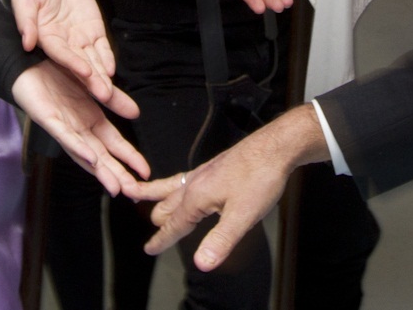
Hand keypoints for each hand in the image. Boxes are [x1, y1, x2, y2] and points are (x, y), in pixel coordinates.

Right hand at [11, 0, 120, 105]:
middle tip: (104, 94)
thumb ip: (26, 20)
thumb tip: (27, 43)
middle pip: (79, 63)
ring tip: (111, 91)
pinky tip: (112, 70)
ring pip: (93, 59)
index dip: (72, 63)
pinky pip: (101, 46)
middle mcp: (63, 43)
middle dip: (91, 79)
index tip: (85, 73)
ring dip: (101, 74)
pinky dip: (107, 57)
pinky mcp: (92, 29)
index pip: (61, 54)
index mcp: (45, 38)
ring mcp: (79, 38)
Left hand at [11, 62, 150, 197]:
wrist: (28, 64)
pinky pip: (64, 136)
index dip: (130, 159)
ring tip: (115, 186)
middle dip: (118, 174)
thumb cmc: (58, 77)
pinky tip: (91, 159)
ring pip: (84, 153)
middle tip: (135, 194)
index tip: (146, 174)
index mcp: (90, 122)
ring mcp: (64, 127)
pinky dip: (78, 148)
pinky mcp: (48, 119)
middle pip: (102, 156)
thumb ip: (115, 100)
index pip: (114, 145)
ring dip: (100, 170)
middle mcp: (78, 129)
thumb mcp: (94, 86)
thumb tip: (137, 114)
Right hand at [133, 106, 321, 269]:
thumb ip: (221, 240)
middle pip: (167, 206)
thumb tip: (200, 265)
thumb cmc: (259, 180)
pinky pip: (184, 179)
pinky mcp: (214, 167)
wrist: (274, 147)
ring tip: (138, 194)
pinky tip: (181, 186)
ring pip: (171, 187)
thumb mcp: (242, 216)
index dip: (162, 240)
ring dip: (154, 195)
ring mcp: (203, 173)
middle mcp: (194, 183)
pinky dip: (172, 185)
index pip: (174, 224)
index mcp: (196, 197)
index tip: (148, 250)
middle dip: (157, 221)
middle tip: (149, 237)